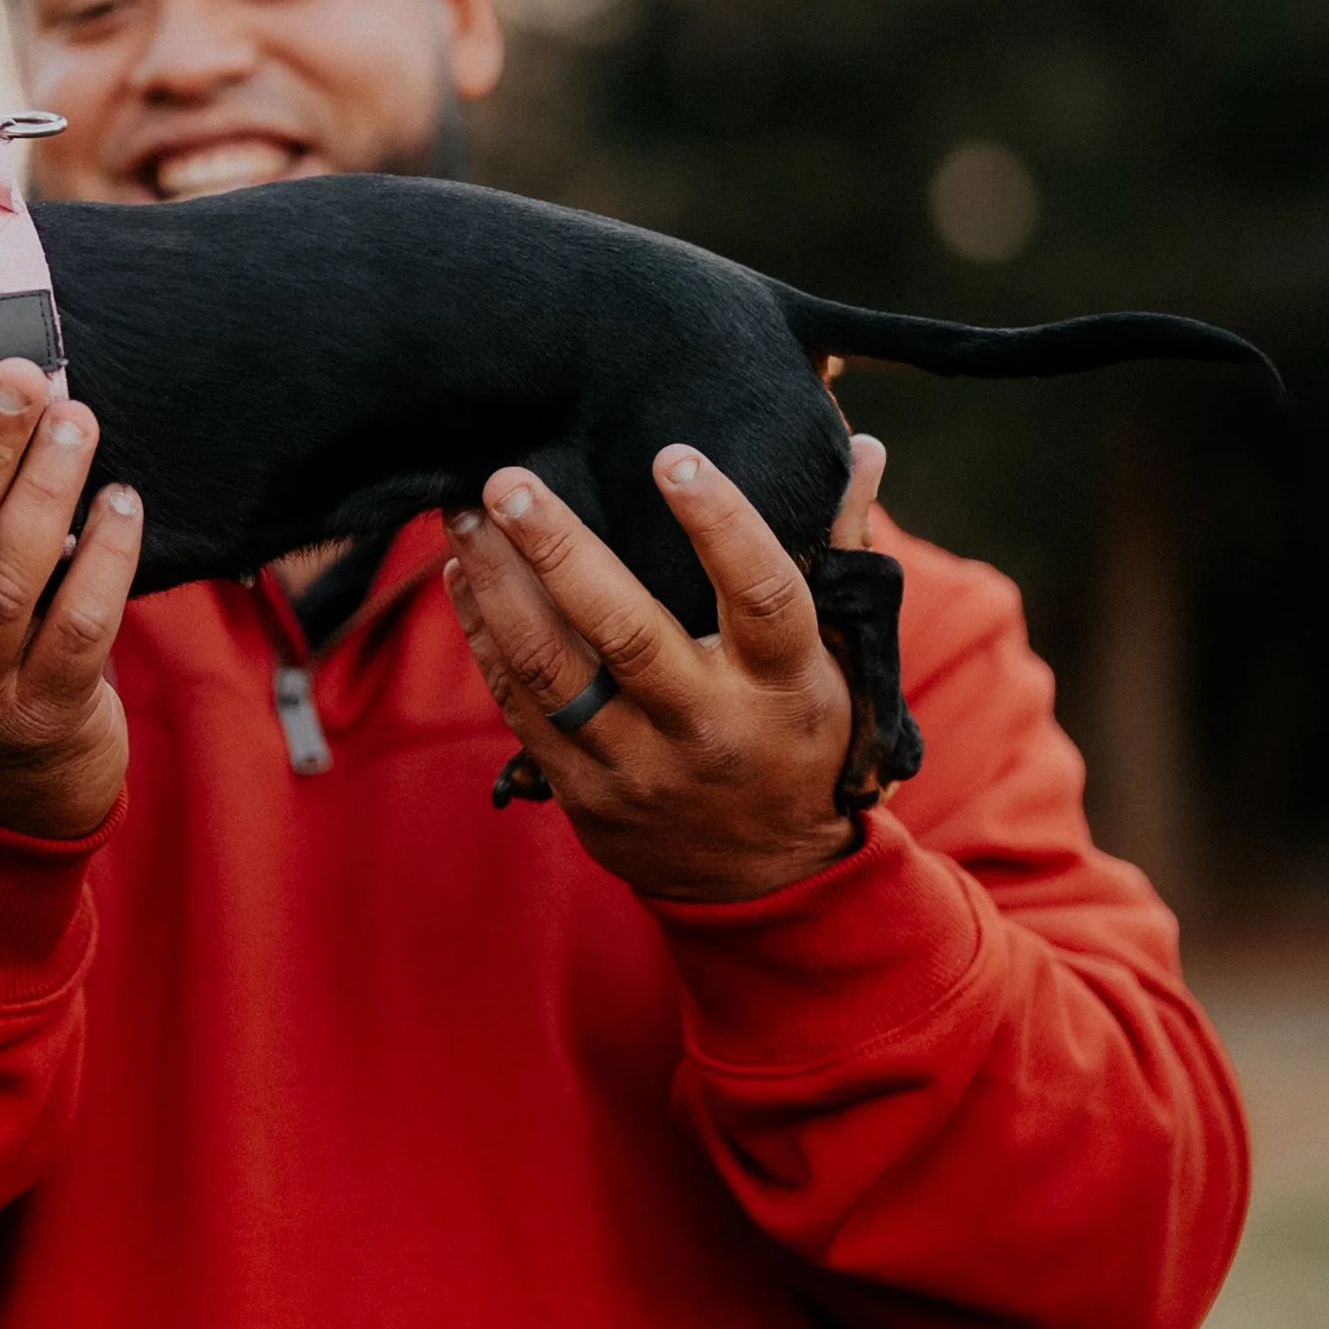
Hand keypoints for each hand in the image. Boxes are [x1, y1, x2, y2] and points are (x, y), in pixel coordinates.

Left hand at [442, 434, 887, 905]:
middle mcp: (709, 728)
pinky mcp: (586, 795)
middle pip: (625, 632)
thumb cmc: (801, 739)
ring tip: (465, 518)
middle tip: (507, 481)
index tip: (673, 458)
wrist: (768, 879)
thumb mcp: (842, 662)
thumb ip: (839, 555)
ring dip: (499, 587)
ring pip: (553, 671)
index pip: (761, 595)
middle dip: (559, 550)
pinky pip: (522, 708)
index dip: (720, 524)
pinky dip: (487, 638)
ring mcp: (641, 768)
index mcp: (786, 686)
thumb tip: (863, 449)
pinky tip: (466, 577)